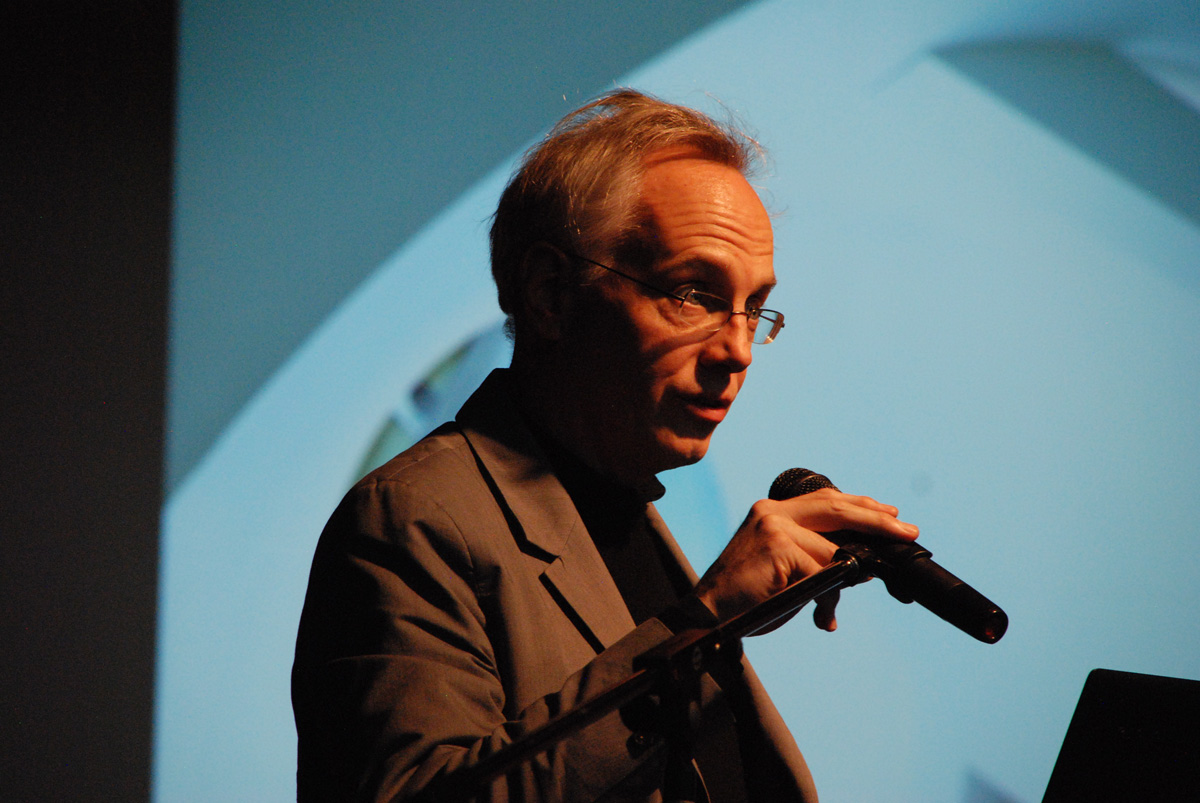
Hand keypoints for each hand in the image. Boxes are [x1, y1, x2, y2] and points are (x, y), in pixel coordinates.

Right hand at [692, 488, 918, 631]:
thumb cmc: (748, 597)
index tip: (890, 513)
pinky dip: (827, 599)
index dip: (860, 504)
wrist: (710, 615)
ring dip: (839, 585)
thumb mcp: (786, 568)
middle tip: (908, 532)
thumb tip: (863, 564)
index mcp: (773, 511)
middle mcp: (773, 511)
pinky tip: (821, 615)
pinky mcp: (779, 546)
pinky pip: (822, 572)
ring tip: (827, 609)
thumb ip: (816, 556)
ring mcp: (775, 526)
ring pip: (832, 551)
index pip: (826, 498)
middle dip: (877, 520)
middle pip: (837, 507)